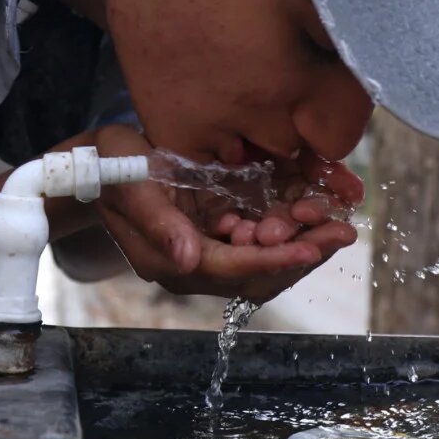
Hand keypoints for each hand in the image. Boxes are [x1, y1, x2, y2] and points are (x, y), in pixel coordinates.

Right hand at [92, 126, 358, 303]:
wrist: (96, 164)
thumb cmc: (107, 167)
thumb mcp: (126, 181)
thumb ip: (156, 221)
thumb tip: (188, 261)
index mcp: (170, 259)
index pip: (231, 268)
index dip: (273, 259)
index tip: (310, 246)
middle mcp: (192, 264)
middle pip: (257, 274)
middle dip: (302, 254)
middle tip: (342, 232)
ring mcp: (206, 250)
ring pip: (265, 261)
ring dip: (302, 244)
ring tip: (338, 223)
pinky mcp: (216, 233)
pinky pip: (261, 241)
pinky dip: (290, 230)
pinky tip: (313, 211)